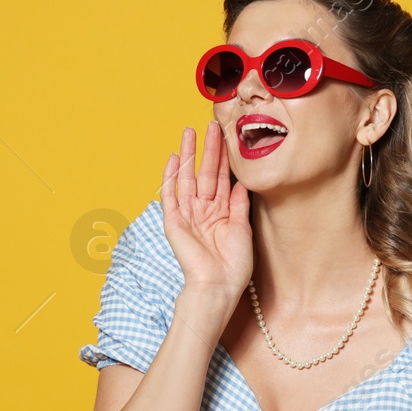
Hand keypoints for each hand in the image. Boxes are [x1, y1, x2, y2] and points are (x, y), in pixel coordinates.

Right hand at [160, 121, 251, 298]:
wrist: (219, 285)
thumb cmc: (234, 265)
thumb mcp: (242, 228)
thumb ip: (239, 203)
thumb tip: (240, 181)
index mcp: (220, 212)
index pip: (221, 178)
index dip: (224, 157)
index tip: (227, 135)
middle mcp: (203, 210)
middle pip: (205, 173)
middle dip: (208, 149)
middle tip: (210, 125)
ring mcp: (187, 215)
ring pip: (187, 178)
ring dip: (188, 155)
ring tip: (189, 132)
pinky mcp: (174, 222)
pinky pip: (170, 196)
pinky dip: (169, 177)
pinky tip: (172, 158)